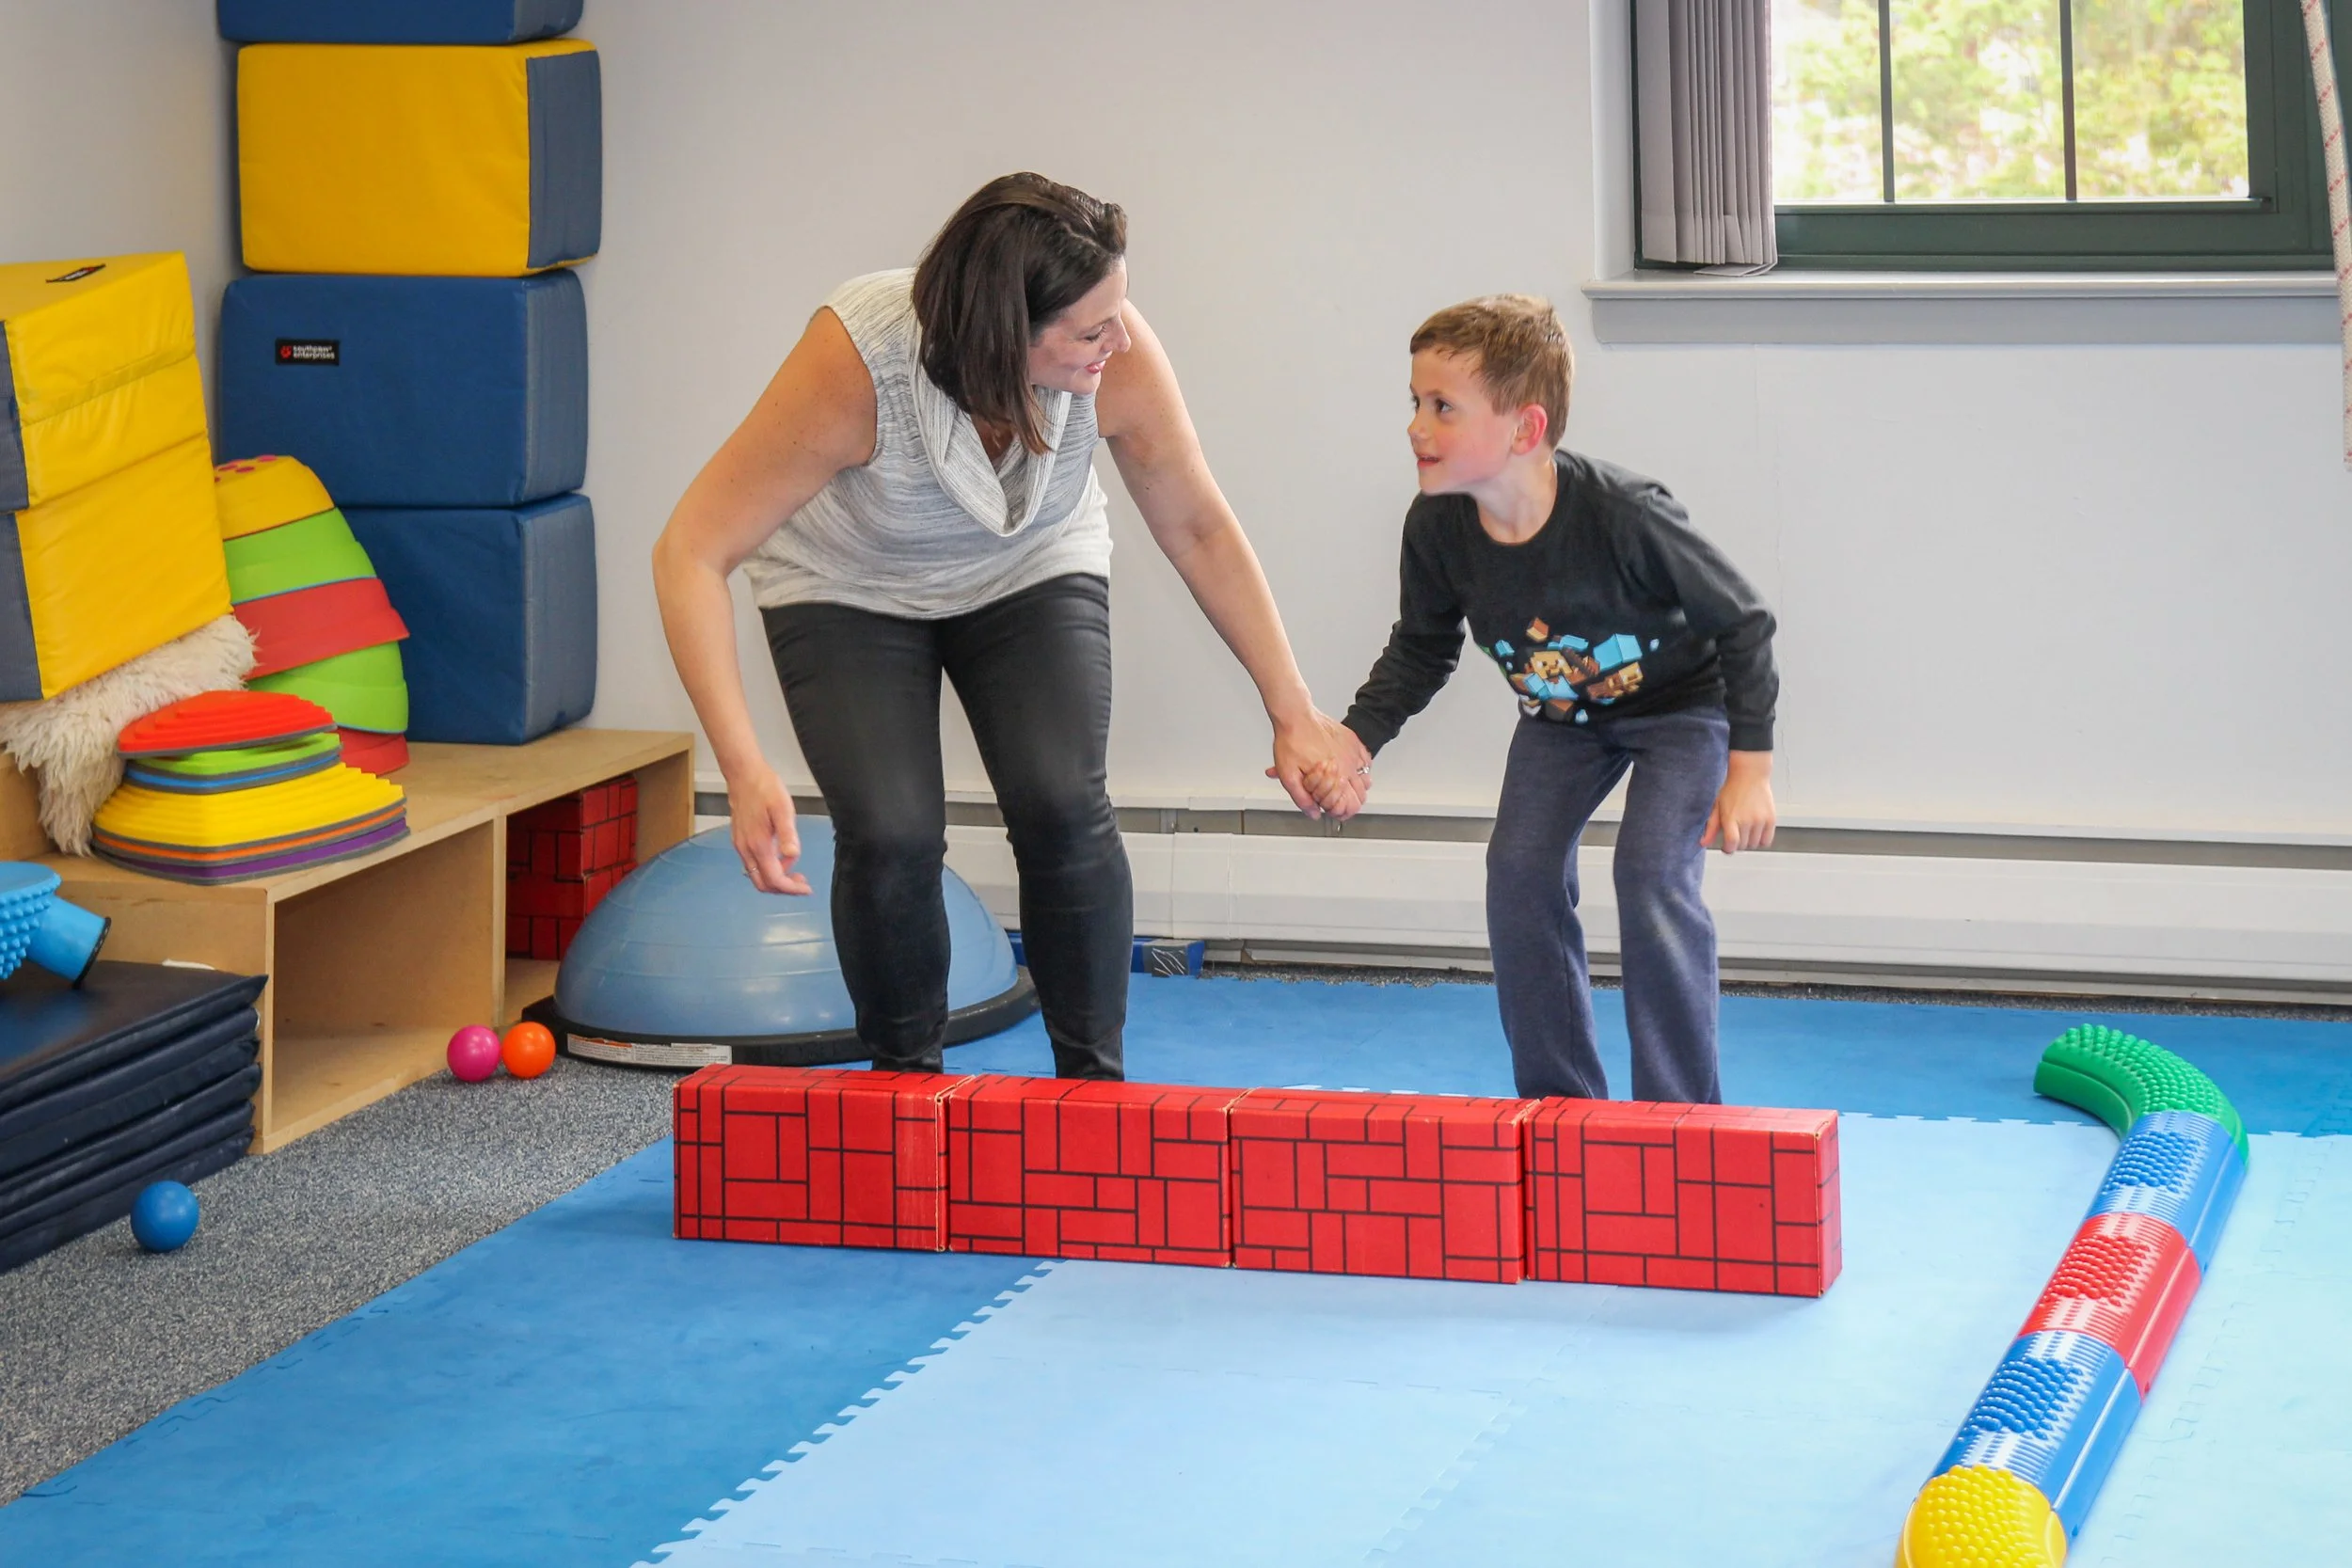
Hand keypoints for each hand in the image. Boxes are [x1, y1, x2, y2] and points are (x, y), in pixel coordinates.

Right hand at [727, 765, 813, 893]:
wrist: (743, 774)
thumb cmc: (765, 788)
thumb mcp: (782, 809)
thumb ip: (788, 834)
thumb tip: (793, 855)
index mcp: (758, 845)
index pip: (774, 879)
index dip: (791, 888)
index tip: (806, 888)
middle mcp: (746, 849)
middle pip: (762, 883)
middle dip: (783, 888)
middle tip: (802, 882)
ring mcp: (741, 846)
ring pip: (756, 875)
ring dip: (776, 879)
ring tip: (795, 871)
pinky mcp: (740, 840)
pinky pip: (753, 865)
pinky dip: (768, 868)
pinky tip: (781, 856)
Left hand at [1266, 710, 1372, 819]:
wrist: (1296, 716)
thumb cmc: (1291, 741)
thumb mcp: (1288, 776)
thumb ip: (1301, 799)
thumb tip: (1313, 813)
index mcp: (1334, 777)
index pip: (1350, 806)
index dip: (1339, 812)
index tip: (1330, 810)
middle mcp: (1348, 766)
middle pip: (1361, 797)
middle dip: (1348, 803)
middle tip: (1334, 800)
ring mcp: (1353, 753)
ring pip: (1367, 781)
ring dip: (1355, 787)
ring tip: (1340, 786)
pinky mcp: (1354, 741)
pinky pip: (1367, 761)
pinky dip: (1361, 769)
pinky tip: (1348, 769)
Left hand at [1701, 750, 1775, 855]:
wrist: (1750, 775)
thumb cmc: (1733, 790)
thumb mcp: (1717, 807)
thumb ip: (1711, 827)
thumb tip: (1703, 843)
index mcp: (1731, 818)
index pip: (1732, 843)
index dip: (1728, 849)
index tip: (1726, 847)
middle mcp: (1747, 820)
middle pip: (1742, 846)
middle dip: (1737, 843)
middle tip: (1735, 834)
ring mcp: (1760, 820)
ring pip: (1755, 845)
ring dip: (1749, 842)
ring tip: (1745, 830)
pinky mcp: (1771, 819)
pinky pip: (1767, 841)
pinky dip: (1761, 840)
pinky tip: (1756, 832)